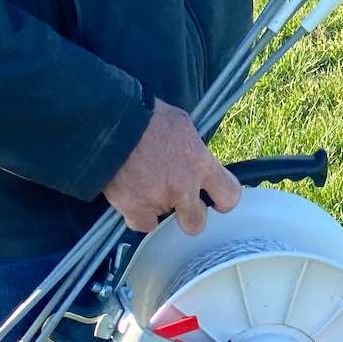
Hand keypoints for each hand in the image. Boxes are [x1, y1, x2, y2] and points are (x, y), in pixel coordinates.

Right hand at [101, 101, 241, 234]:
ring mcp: (159, 200)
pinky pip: (142, 225)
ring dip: (159, 209)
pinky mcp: (134, 209)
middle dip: (189, 215)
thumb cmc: (148, 116)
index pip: (229, 195)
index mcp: (200, 163)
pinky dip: (138, 215)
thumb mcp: (182, 125)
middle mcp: (184, 187)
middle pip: (196, 223)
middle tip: (179, 203)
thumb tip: (196, 160)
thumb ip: (194, 149)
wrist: (114, 123)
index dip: (223, 201)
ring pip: (164, 222)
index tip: (215, 201)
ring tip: (148, 188)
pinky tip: (134, 198)